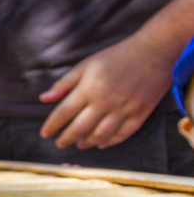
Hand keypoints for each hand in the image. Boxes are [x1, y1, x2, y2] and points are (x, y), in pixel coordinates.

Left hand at [39, 39, 171, 149]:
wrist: (154, 52)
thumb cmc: (116, 57)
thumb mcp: (86, 65)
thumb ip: (64, 84)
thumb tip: (44, 99)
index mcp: (88, 89)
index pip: (64, 113)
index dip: (52, 126)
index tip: (44, 134)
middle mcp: (104, 102)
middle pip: (79, 128)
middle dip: (66, 139)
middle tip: (59, 144)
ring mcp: (123, 110)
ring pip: (100, 135)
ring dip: (87, 143)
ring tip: (79, 144)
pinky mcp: (139, 114)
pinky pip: (122, 134)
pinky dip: (110, 142)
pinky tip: (101, 143)